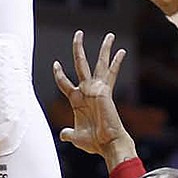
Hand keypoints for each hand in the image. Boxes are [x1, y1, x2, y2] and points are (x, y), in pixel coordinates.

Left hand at [53, 31, 134, 169]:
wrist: (107, 143)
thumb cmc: (94, 142)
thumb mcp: (76, 137)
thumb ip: (68, 133)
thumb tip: (63, 134)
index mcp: (77, 100)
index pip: (65, 83)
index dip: (59, 74)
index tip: (56, 64)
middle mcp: (88, 91)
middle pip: (81, 64)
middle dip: (79, 49)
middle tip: (78, 33)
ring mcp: (97, 90)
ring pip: (99, 64)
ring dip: (104, 49)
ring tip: (110, 35)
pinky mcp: (105, 91)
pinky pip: (111, 73)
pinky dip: (116, 62)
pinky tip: (122, 51)